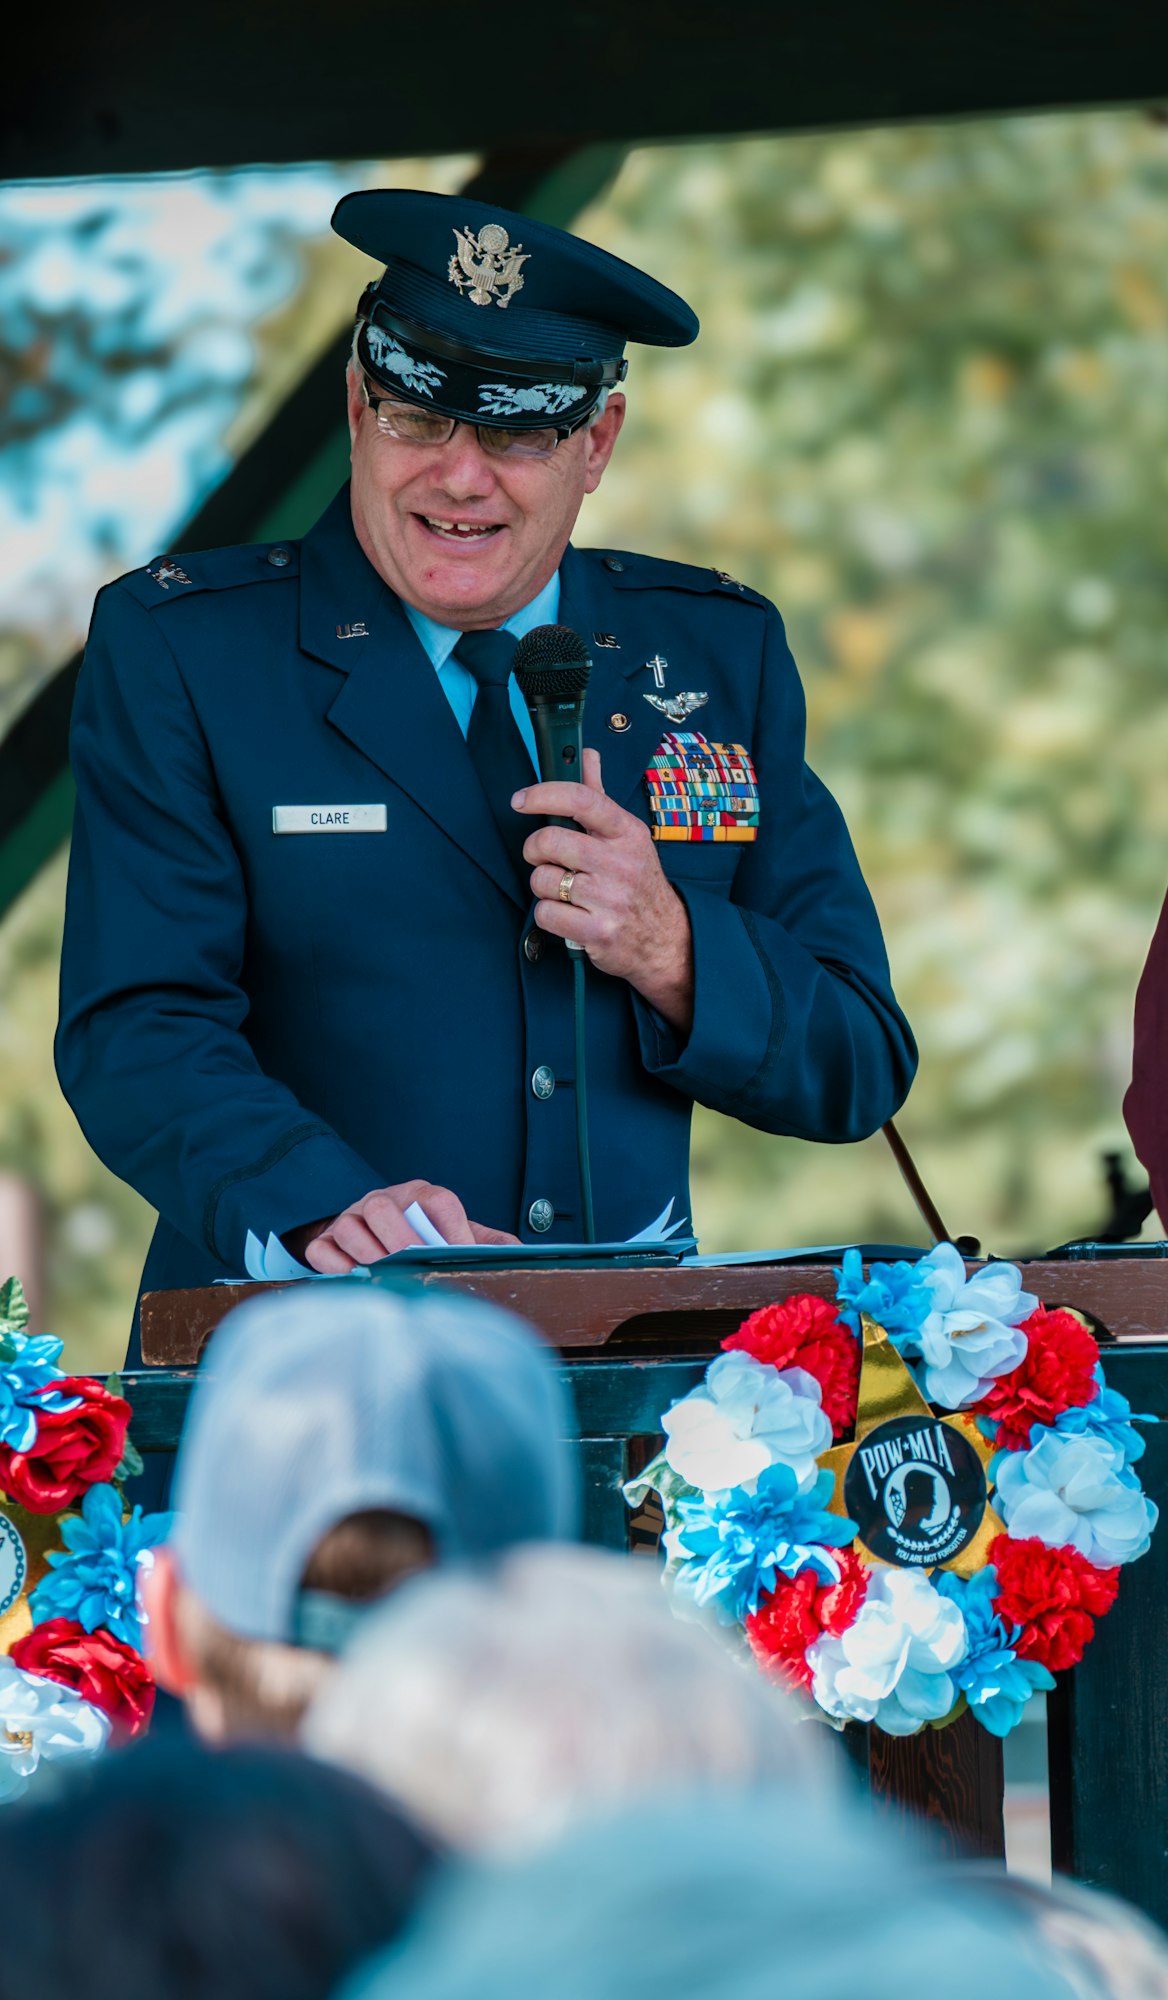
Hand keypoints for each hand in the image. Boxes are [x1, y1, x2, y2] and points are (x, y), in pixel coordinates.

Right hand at [293, 1182, 519, 1273]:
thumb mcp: (461, 1236)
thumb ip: (490, 1243)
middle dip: (400, 1240)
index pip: (436, 1200)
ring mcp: (350, 1219)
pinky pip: (320, 1249)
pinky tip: (354, 1281)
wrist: (376, 1238)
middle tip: (413, 1268)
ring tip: (386, 1279)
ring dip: (367, 1255)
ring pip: (348, 1227)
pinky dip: (334, 1265)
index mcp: (420, 1195)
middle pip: (382, 1207)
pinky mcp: (325, 1240)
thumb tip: (520, 1255)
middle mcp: (382, 1201)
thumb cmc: (426, 1240)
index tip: (458, 1254)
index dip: (450, 1228)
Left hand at [514, 749, 693, 1033]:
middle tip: (542, 856)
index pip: (582, 800)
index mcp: (627, 833)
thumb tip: (586, 754)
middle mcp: (621, 863)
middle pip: (550, 841)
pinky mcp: (598, 931)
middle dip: (535, 849)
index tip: (520, 800)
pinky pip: (546, 913)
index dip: (543, 794)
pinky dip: (548, 915)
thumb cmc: (638, 883)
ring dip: (543, 886)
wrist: (665, 939)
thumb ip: (599, 796)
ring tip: (564, 891)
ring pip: (543, 880)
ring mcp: (610, 899)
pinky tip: (568, 914)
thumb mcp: (628, 837)